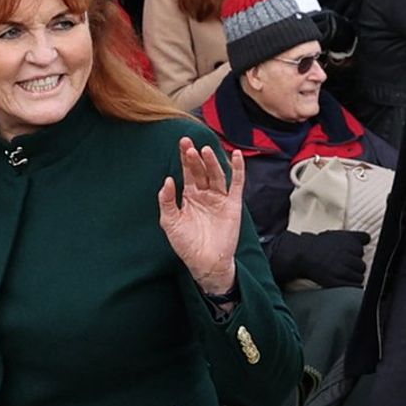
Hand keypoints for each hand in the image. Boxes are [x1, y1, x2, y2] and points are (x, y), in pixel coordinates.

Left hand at [157, 137, 242, 296]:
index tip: (182, 143)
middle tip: (189, 144)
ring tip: (205, 150)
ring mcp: (219, 198)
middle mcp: (205, 194)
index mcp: (189, 196)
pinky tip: (236, 156)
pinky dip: (238, 169)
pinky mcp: (232, 204)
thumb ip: (167, 201)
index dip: (185, 158)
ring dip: (212, 162)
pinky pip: (236, 184)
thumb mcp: (170, 222)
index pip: (187, 172)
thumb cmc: (187, 244)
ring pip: (216, 174)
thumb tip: (168, 180)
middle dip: (195, 157)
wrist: (205, 262)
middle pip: (201, 170)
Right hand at [270, 229, 366, 289]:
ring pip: (359, 277)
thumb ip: (357, 236)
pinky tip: (344, 282)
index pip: (362, 252)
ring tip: (341, 275)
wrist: (302, 255)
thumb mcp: (339, 235)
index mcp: (351, 244)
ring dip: (352, 277)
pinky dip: (351, 286)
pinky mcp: (336, 282)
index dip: (354, 255)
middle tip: (342, 266)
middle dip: (354, 267)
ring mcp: (342, 270)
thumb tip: (368, 239)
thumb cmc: (319, 245)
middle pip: (362, 266)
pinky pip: (353, 286)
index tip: (347, 256)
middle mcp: (348, 257)